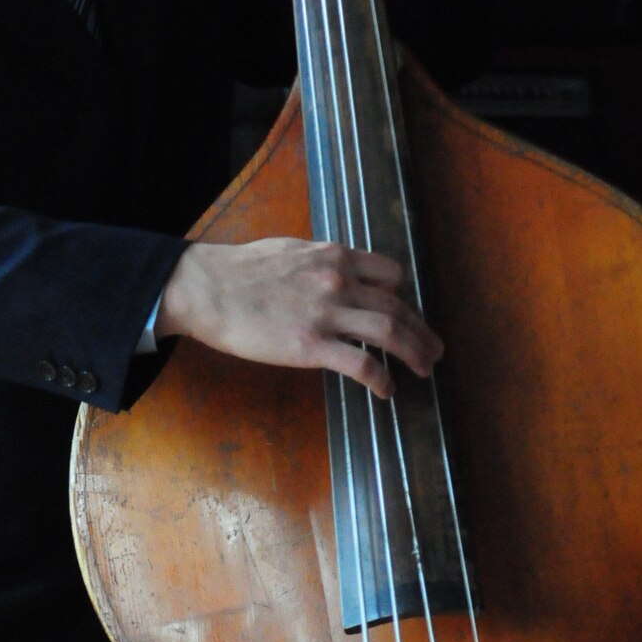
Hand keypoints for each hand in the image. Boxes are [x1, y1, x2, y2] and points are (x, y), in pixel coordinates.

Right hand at [156, 239, 442, 397]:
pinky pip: (362, 363)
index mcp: (335, 257)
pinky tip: (386, 390)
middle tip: (434, 349)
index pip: (389, 275)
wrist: (208, 288)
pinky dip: (382, 378)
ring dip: (415, 353)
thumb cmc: (240, 269)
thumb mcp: (290, 251)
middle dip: (422, 331)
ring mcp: (328, 315)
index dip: (402, 297)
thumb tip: (331, 272)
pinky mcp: (312, 346)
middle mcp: (340, 282)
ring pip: (391, 333)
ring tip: (424, 369)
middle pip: (398, 308)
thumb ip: (319, 262)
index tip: (406, 314)